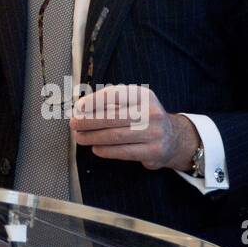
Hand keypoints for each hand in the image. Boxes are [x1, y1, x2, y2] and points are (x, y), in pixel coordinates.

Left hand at [69, 85, 198, 171]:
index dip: (93, 101)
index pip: (114, 94)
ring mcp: (154, 133)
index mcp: (144, 95)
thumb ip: (111, 102)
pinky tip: (96, 148)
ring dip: (93, 137)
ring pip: (116, 135)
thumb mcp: (134, 102)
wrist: (173, 138)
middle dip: (88, 121)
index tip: (78, 108)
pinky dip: (107, 150)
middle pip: (113, 117)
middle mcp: (151, 112)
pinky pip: (125, 152)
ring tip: (80, 138)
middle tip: (74, 124)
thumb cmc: (143, 117)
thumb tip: (81, 108)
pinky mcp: (154, 151)